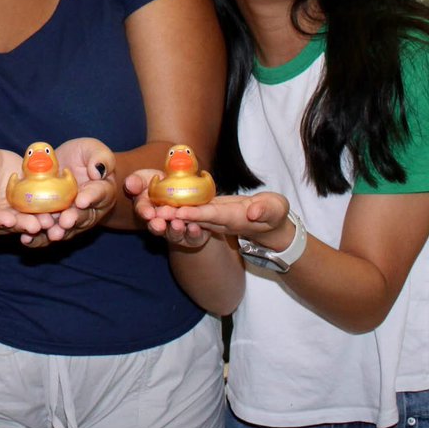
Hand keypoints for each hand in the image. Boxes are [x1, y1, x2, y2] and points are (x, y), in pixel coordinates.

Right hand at [0, 143, 46, 238]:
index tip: (8, 220)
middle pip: (6, 225)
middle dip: (22, 225)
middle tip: (36, 225)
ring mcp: (9, 213)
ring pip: (23, 221)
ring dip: (37, 222)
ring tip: (49, 221)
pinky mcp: (23, 205)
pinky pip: (34, 209)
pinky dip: (46, 211)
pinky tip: (58, 210)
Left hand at [22, 138, 116, 246]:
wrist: (64, 166)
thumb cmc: (82, 156)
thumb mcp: (92, 149)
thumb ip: (99, 157)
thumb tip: (98, 170)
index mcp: (102, 191)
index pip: (99, 194)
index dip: (91, 197)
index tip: (82, 201)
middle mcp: (89, 210)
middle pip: (84, 217)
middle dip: (74, 219)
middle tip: (65, 221)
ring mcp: (70, 219)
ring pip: (65, 229)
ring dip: (57, 232)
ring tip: (50, 233)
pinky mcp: (52, 223)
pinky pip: (46, 233)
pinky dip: (38, 239)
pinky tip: (27, 240)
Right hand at [123, 168, 211, 247]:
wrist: (189, 188)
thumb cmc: (163, 182)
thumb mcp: (148, 178)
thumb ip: (137, 181)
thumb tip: (129, 184)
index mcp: (147, 209)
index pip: (144, 211)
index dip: (145, 212)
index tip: (148, 213)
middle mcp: (160, 223)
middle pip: (157, 227)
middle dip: (157, 225)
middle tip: (160, 223)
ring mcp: (176, 231)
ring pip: (174, 235)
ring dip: (175, 230)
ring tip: (177, 224)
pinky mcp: (193, 235)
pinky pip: (193, 238)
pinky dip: (193, 233)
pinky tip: (194, 227)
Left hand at [166, 192, 294, 249]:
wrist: (271, 224)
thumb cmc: (275, 213)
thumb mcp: (276, 209)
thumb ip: (266, 209)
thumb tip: (254, 212)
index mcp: (234, 219)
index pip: (213, 216)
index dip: (196, 214)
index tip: (180, 212)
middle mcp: (220, 222)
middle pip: (195, 219)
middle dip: (176, 217)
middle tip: (156, 213)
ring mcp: (214, 219)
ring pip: (191, 217)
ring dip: (172, 215)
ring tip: (152, 210)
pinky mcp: (211, 213)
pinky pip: (193, 211)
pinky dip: (178, 208)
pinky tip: (162, 202)